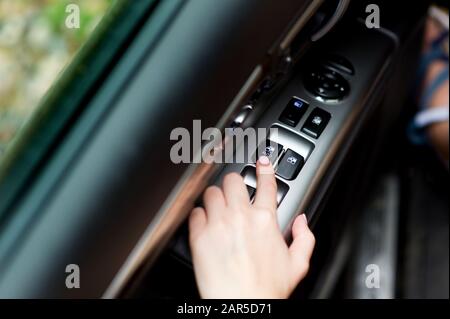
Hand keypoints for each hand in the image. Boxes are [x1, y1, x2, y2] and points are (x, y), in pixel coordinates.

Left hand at [188, 156, 314, 298]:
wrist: (243, 306)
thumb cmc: (268, 289)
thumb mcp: (298, 264)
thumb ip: (305, 237)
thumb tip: (302, 220)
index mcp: (265, 220)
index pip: (266, 183)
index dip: (265, 168)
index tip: (262, 162)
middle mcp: (240, 216)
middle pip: (233, 179)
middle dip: (234, 183)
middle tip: (234, 191)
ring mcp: (218, 224)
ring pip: (211, 191)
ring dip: (215, 197)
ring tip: (217, 207)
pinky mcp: (199, 236)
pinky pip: (195, 212)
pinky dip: (199, 215)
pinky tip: (204, 223)